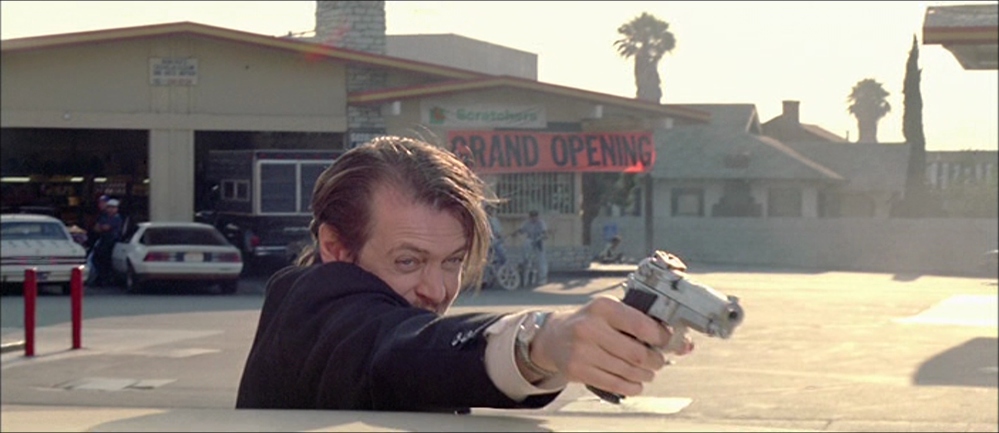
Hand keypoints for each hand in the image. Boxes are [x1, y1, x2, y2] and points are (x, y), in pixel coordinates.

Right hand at [530, 297, 692, 397]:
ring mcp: (582, 351)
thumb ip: (643, 323)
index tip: (668, 341)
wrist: (555, 337)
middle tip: (658, 361)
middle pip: (637, 353)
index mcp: (603, 307)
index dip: (661, 337)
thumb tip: (684, 343)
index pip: (641, 325)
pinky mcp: (578, 370)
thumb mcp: (611, 312)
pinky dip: (631, 386)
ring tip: (646, 372)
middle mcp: (590, 327)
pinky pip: (615, 384)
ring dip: (645, 375)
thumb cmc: (589, 323)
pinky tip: (634, 382)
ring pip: (628, 371)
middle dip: (655, 361)